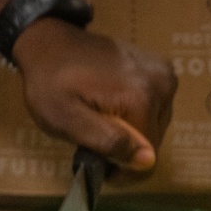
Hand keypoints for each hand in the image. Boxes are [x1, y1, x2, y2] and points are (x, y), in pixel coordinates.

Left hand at [13, 18, 176, 171]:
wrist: (48, 42)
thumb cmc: (50, 82)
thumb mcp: (65, 119)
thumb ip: (107, 141)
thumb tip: (148, 160)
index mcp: (142, 97)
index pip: (148, 158)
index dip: (122, 168)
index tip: (98, 162)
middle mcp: (161, 83)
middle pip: (153, 140)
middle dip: (125, 147)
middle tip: (92, 135)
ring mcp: (162, 72)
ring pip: (154, 125)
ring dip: (129, 130)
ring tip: (98, 117)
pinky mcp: (159, 68)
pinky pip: (154, 106)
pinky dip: (133, 112)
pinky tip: (110, 103)